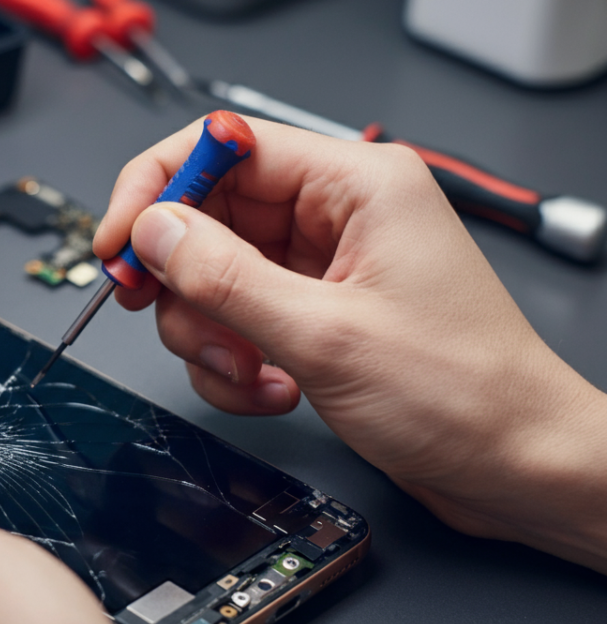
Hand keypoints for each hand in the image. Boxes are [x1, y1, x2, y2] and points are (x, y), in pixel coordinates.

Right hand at [94, 117, 606, 573]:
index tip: (120, 242)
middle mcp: (337, 217)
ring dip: (213, 335)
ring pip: (216, 279)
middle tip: (182, 326)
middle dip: (188, 285)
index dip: (158, 188)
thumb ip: (225, 276)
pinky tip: (272, 390)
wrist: (512, 465)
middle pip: (211, 219)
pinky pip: (239, 322)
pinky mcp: (314, 315)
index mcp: (356, 186)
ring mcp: (322, 269)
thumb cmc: (462, 394)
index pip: (225, 148)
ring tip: (249, 372)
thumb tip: (154, 231)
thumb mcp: (325, 334)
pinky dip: (236, 363)